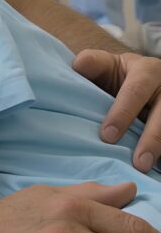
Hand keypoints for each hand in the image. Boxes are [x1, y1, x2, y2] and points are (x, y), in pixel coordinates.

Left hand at [73, 49, 160, 171]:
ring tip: (147, 168)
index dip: (122, 114)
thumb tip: (79, 65)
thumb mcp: (107, 64)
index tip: (107, 136)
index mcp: (147, 71)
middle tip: (139, 163)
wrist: (144, 77)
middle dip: (152, 140)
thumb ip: (93, 64)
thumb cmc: (119, 74)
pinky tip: (156, 168)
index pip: (135, 92)